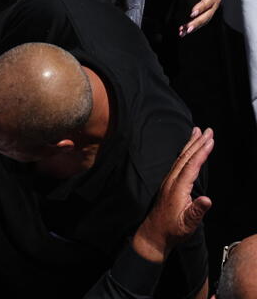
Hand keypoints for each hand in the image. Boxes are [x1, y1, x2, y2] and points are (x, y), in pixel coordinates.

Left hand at [132, 127, 213, 263]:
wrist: (154, 235)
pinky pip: (178, 163)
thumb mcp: (187, 224)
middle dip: (197, 142)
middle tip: (208, 129)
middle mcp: (171, 181)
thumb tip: (207, 200)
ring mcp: (169, 181)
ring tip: (198, 131)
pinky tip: (188, 150)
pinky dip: (185, 153)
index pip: (191, 166)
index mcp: (177, 188)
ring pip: (181, 158)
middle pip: (185, 158)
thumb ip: (196, 212)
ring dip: (190, 144)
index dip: (201, 153)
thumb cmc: (172, 231)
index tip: (210, 140)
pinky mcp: (169, 184)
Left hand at [179, 0, 220, 36]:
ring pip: (202, 20)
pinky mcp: (200, 12)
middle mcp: (213, 1)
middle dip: (198, 22)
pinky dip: (189, 26)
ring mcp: (207, 8)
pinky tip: (180, 32)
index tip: (192, 13)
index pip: (208, 1)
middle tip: (188, 28)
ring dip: (193, 27)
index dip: (201, 7)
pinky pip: (196, 21)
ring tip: (182, 33)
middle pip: (207, 14)